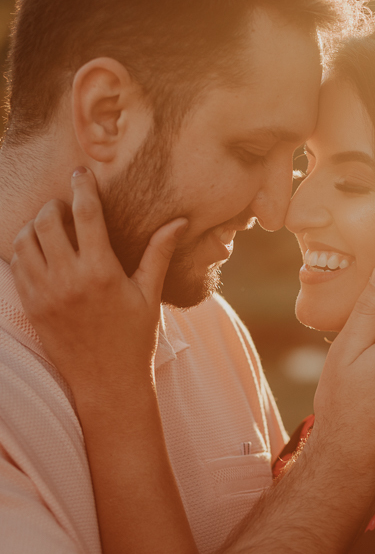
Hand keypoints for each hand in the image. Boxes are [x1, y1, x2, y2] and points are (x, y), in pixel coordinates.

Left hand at [10, 167, 186, 397]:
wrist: (107, 381)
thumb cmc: (135, 338)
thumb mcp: (150, 294)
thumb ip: (158, 253)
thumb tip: (178, 221)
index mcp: (102, 272)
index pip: (87, 215)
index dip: (83, 188)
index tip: (82, 172)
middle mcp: (68, 279)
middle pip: (48, 222)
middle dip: (55, 204)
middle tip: (67, 203)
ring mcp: (44, 293)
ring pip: (24, 240)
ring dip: (35, 225)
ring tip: (52, 225)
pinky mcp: (31, 306)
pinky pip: (16, 265)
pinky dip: (23, 249)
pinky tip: (40, 249)